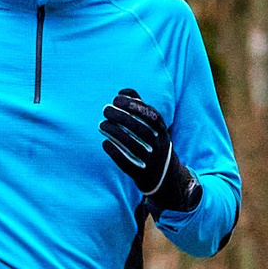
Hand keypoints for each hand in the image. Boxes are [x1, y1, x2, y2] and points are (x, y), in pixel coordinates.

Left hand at [100, 88, 199, 213]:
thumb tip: (123, 91)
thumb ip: (139, 107)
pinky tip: (104, 143)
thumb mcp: (153, 127)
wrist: (165, 177)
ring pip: (134, 145)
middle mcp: (160, 145)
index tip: (116, 98)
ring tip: (101, 124)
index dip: (134, 105)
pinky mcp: (142, 174)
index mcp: (163, 131)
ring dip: (115, 133)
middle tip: (105, 109)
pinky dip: (116, 152)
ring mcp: (152, 161)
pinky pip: (128, 163)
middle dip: (122, 117)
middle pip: (141, 129)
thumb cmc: (153, 144)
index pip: (151, 115)